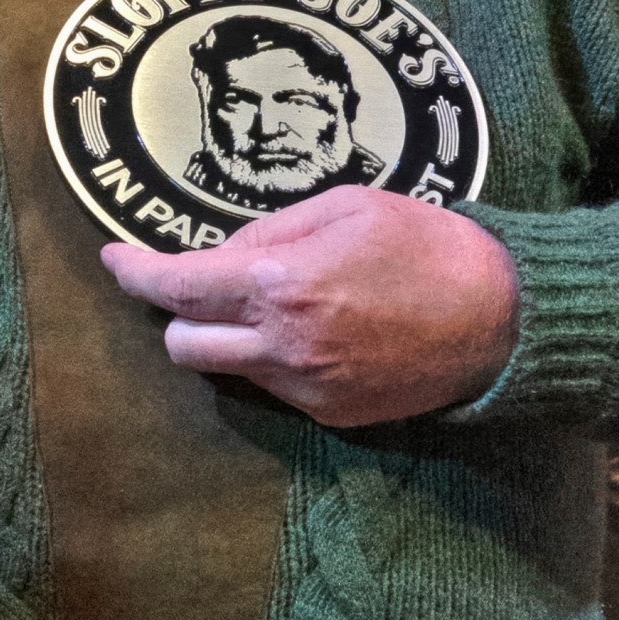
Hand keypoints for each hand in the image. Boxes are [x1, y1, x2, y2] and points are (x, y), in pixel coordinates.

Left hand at [102, 188, 518, 425]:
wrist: (504, 317)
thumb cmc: (427, 243)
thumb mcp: (345, 203)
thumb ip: (271, 226)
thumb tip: (225, 251)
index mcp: (279, 281)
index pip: (174, 286)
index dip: (133, 272)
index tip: (114, 259)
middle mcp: (281, 344)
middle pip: (181, 342)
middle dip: (179, 311)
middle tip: (202, 282)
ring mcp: (305, 388)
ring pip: (225, 371)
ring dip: (226, 338)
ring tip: (270, 307)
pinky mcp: (332, 416)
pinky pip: (275, 389)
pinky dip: (274, 361)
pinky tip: (317, 334)